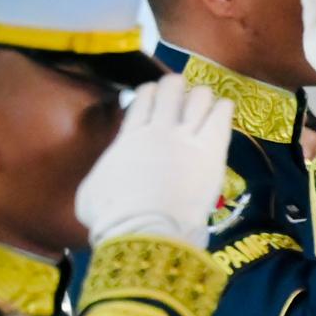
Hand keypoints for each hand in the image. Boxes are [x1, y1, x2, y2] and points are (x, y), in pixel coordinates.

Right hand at [72, 76, 235, 244]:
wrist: (145, 227)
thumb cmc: (112, 215)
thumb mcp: (91, 190)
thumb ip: (102, 175)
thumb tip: (104, 177)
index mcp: (128, 137)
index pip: (142, 100)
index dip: (150, 93)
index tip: (155, 97)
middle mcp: (158, 130)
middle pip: (170, 90)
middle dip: (176, 88)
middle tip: (181, 95)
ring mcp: (186, 137)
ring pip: (199, 98)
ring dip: (201, 96)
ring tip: (204, 102)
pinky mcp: (212, 151)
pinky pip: (221, 116)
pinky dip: (223, 108)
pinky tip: (223, 107)